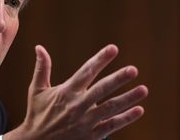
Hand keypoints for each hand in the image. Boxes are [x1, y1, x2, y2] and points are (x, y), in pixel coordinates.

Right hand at [4, 44, 147, 139]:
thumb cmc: (37, 114)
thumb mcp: (36, 90)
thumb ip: (42, 68)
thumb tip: (39, 47)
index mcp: (66, 92)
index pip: (87, 71)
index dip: (101, 59)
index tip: (113, 48)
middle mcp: (78, 105)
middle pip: (102, 89)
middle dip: (118, 79)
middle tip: (133, 70)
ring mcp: (86, 121)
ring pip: (111, 108)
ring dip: (128, 98)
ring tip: (144, 89)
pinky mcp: (91, 136)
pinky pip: (112, 126)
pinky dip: (126, 119)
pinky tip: (139, 110)